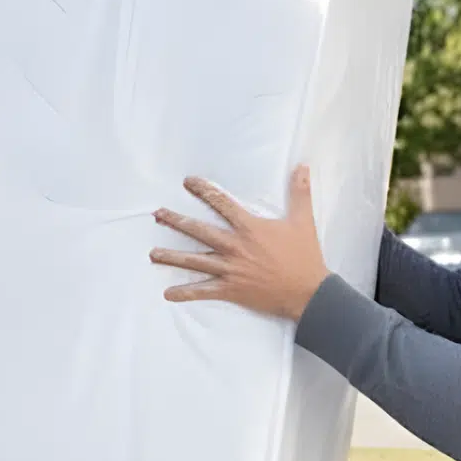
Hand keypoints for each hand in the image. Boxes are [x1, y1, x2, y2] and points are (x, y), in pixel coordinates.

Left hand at [150, 166, 331, 321]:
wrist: (307, 292)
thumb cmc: (304, 256)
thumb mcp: (303, 221)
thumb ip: (300, 193)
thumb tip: (302, 166)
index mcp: (249, 228)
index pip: (221, 203)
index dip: (203, 191)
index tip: (187, 182)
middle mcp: (235, 247)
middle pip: (199, 231)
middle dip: (176, 221)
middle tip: (158, 214)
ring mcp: (230, 269)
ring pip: (195, 261)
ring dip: (172, 257)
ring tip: (153, 254)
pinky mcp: (231, 289)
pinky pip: (204, 291)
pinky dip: (186, 293)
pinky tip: (169, 293)